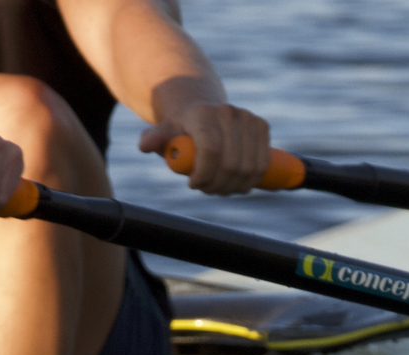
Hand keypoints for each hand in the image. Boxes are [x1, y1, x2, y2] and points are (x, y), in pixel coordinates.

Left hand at [140, 101, 270, 194]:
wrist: (202, 113)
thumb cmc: (180, 131)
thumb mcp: (163, 135)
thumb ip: (154, 140)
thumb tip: (146, 145)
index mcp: (202, 114)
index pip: (212, 151)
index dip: (205, 175)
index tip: (192, 184)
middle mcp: (228, 112)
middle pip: (231, 165)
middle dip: (217, 185)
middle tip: (204, 188)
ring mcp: (248, 118)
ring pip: (249, 169)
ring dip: (233, 187)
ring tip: (218, 186)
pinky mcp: (262, 126)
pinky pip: (263, 164)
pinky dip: (250, 181)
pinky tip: (235, 183)